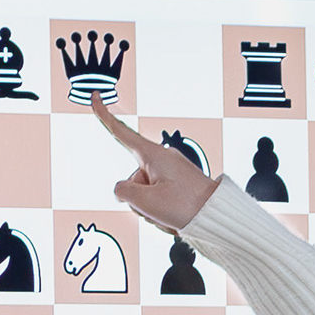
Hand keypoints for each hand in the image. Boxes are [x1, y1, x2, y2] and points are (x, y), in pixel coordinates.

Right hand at [94, 102, 219, 231]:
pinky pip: (159, 201)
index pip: (122, 133)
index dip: (105, 116)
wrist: (219, 217)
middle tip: (161, 208)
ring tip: (172, 214)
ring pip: (145, 195)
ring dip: (152, 211)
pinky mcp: (178, 185)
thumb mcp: (145, 202)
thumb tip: (121, 191)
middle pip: (133, 180)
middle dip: (139, 201)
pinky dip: (163, 213)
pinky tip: (177, 218)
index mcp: (154, 155)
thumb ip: (123, 192)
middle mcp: (162, 160)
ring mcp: (170, 173)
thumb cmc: (186, 207)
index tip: (95, 97)